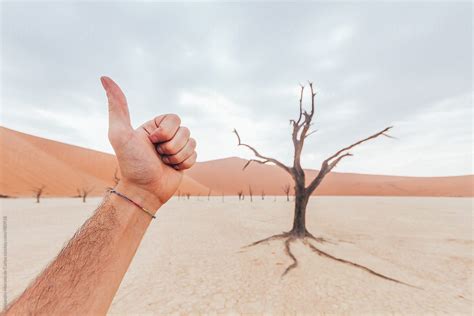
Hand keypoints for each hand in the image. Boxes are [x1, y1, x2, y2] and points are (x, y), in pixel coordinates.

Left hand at [100, 76, 196, 210]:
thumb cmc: (132, 164)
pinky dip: (184, 164)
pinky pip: (195, 155)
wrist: (143, 192)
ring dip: (177, 156)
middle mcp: (165, 135)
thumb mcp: (120, 133)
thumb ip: (116, 106)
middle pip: (185, 130)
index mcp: (153, 126)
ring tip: (164, 163)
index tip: (151, 142)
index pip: (174, 118)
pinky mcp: (184, 161)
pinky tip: (172, 169)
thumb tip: (104, 77)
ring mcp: (176, 148)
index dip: (166, 132)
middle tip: (157, 155)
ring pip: (192, 143)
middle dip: (172, 146)